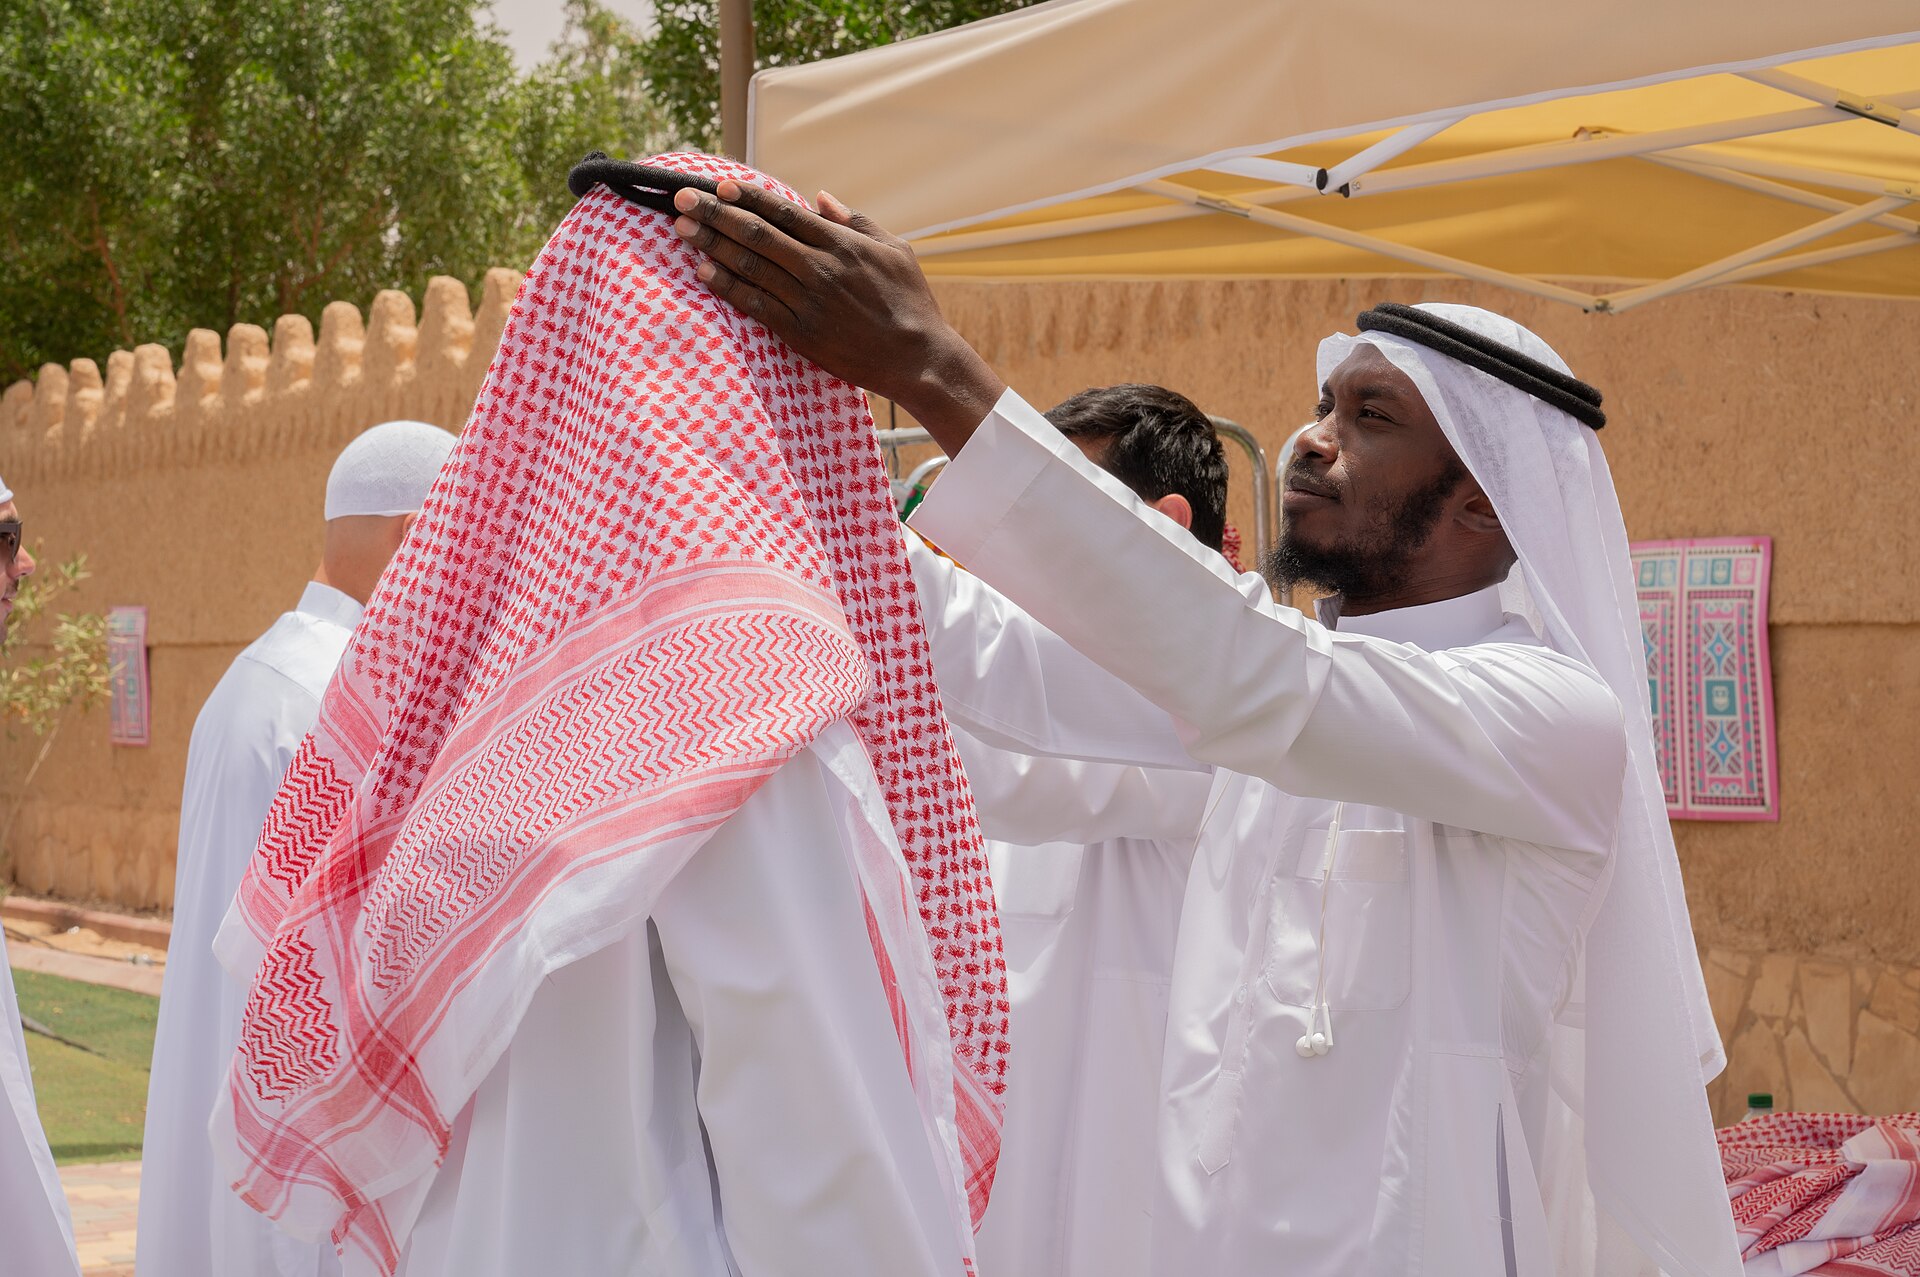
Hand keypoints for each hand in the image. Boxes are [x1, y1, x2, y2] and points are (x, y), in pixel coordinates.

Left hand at [672, 181, 1005, 452]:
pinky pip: (755, 304)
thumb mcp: (895, 250)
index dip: (747, 196)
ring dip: (712, 245)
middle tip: (682, 198)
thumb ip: (856, 221)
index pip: (784, 211)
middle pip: (757, 234)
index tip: (718, 184)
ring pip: (750, 266)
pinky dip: (727, 286)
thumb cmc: (911, 302)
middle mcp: (820, 268)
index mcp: (842, 243)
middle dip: (716, 213)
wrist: (918, 359)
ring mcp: (808, 301)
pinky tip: (702, 272)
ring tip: (682, 229)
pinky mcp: (801, 333)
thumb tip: (821, 196)